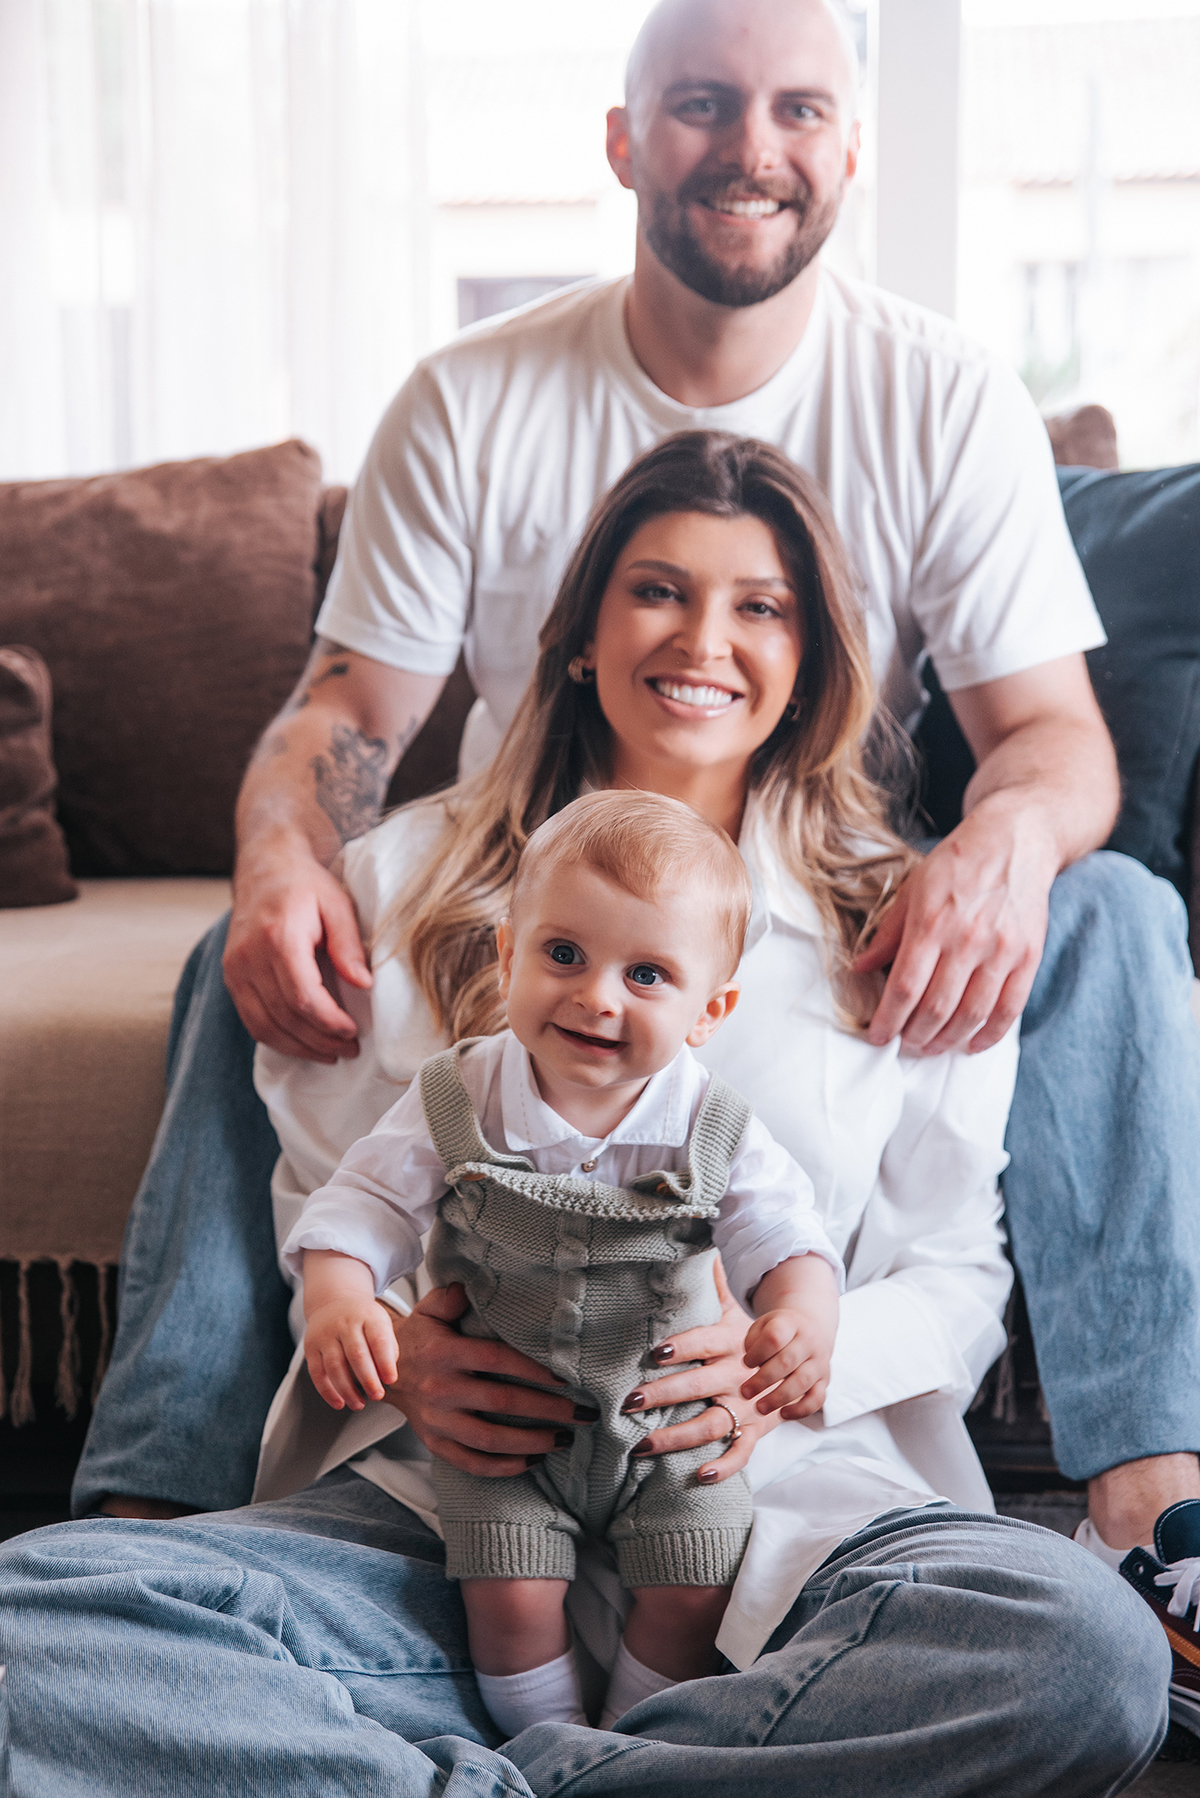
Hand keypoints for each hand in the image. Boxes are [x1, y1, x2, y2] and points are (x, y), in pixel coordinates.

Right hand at [224, 840, 372, 1060]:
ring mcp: (235, 969)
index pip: (302, 998)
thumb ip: (348, 945)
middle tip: (349, 1050)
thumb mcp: (337, 904)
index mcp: (279, 938)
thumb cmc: (306, 885)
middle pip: (284, 1017)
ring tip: (330, 1054)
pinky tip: (302, 1043)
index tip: (353, 1032)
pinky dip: (277, 1038)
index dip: (328, 1023)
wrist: (265, 867)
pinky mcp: (231, 976)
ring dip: (299, 1047)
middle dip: (319, 1040)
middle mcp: (250, 957)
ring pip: (264, 1026)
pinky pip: (251, 1019)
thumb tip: (363, 984)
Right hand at [305, 1293, 399, 1411]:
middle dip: (368, 1379)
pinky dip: (327, 1391)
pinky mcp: (310, 1346)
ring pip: (335, 1366)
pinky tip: (339, 1403)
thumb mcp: (380, 1324)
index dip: (385, 1362)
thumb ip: (388, 1349)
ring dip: (347, 1390)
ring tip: (359, 1404)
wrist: (333, 1302)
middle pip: (356, 1354)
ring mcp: (325, 1334)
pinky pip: (317, 1372)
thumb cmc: (363, 1320)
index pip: (378, 1339)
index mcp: (368, 1316)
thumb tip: (386, 1378)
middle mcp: (345, 1323)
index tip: (391, 1380)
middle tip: (377, 1395)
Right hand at [384, 1285, 588, 1477]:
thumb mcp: (429, 1309)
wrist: (380, 1372)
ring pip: (489, 1439)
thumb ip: (452, 1297)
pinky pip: (471, 1462)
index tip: (566, 1377)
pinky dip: (503, 1467)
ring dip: (531, 1442)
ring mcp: (437, 1421)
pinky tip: (532, 1461)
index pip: (496, 1360)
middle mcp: (441, 1389)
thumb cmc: (418, 1337)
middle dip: (547, 1410)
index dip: (532, 1369)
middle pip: (501, 1403)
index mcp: (444, 1353)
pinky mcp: (435, 1444)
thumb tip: (473, 1284)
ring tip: (564, 1439)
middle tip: (582, 1414)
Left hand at [617, 1258, 778, 1482]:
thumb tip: (697, 1245)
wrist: (805, 1360)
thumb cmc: (754, 1335)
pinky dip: (725, 1466)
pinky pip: (742, 1453)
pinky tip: (700, 1476)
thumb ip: (713, 1284)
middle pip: (697, 1386)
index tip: (653, 1351)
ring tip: (641, 1446)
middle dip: (662, 1395)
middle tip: (627, 1401)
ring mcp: (749, 1406)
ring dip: (676, 1437)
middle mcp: (738, 1375)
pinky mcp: (758, 1430)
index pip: (702, 1342)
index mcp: (731, 1342)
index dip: (681, 1347)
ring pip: (711, 1424)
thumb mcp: (736, 1309)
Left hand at [740, 1308, 829, 1419]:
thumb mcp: (763, 1325)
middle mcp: (808, 1342)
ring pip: (802, 1382)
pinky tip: (782, 1414)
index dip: (758, 1352)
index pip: (775, 1337)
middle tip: (744, 1393)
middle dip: (762, 1380)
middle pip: (787, 1361)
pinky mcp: (824, 1380)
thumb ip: (753, 1340)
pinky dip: (801, 1410)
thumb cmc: (779, 1331)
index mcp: (790, 1324)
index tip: (746, 1363)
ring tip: (759, 1408)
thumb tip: (749, 1363)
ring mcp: (819, 1362)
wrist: (811, 1329)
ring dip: (778, 1398)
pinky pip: (817, 1399)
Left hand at [854, 804, 1054, 1055]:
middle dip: (915, 1036)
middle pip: (936, 1008)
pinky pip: (1009, 1008)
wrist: (1014, 840)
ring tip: (930, 1048)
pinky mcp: (1028, 957)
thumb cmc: (957, 864)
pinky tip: (972, 1045)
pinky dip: (989, 1034)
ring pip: (971, 1015)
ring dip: (947, 1040)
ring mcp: (1001, 951)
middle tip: (903, 1044)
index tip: (877, 1036)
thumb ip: (888, 933)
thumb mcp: (913, 889)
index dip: (889, 1020)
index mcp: (931, 923)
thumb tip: (860, 967)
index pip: (905, 987)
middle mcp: (967, 940)